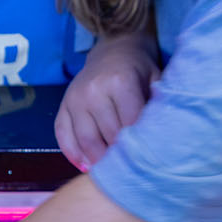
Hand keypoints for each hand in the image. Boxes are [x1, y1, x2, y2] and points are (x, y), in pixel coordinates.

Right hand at [55, 36, 158, 168]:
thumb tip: (158, 141)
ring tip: (108, 174)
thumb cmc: (140, 70)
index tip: (145, 163)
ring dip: (96, 160)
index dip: (137, 147)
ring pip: (85, 140)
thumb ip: (156, 107)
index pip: (129, 126)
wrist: (114, 47)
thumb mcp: (156, 81)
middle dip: (118, 157)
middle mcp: (93, 91)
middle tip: (129, 173)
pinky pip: (63, 134)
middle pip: (107, 136)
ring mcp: (75, 98)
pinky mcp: (63, 105)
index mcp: (120, 83)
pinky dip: (72, 153)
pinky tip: (84, 166)